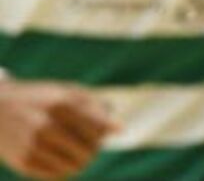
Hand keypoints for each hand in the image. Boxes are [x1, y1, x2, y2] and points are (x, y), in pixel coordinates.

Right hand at [0, 78, 117, 179]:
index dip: (103, 134)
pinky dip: (63, 169)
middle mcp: (46, 125)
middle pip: (89, 151)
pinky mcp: (24, 162)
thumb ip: (96, 108)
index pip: (98, 129)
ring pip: (75, 167)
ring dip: (80, 161)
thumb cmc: (41, 99)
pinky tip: (58, 157)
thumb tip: (119, 130)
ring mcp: (33, 145)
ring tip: (74, 151)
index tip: (98, 132)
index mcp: (61, 104)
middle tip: (88, 145)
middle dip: (93, 150)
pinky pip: (57, 176)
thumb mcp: (67, 93)